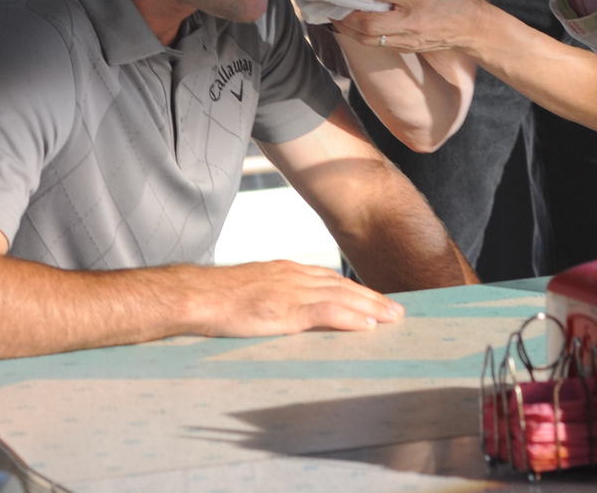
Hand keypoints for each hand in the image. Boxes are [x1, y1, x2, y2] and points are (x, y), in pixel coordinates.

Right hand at [180, 259, 404, 334]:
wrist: (199, 295)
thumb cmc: (219, 297)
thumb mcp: (254, 290)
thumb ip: (275, 295)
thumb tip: (286, 309)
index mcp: (287, 271)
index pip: (330, 279)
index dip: (356, 290)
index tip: (375, 299)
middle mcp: (296, 276)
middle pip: (343, 286)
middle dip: (372, 298)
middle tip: (397, 311)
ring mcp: (293, 291)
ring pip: (342, 297)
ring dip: (370, 307)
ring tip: (392, 318)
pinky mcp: (287, 309)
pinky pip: (326, 312)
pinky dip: (350, 317)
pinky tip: (367, 325)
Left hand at [331, 0, 494, 55]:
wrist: (470, 28)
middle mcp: (410, 21)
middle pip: (369, 23)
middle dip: (346, 14)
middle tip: (332, 1)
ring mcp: (407, 39)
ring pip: (368, 38)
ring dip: (348, 28)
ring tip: (335, 14)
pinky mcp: (405, 48)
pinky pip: (376, 44)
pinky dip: (359, 35)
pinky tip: (351, 26)